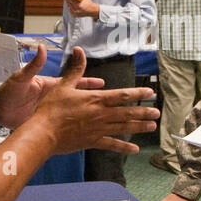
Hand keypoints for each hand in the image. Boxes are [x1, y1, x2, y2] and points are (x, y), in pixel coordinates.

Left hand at [0, 44, 104, 129]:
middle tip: (108, 100)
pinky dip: (73, 127)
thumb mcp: (21, 78)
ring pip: (72, 112)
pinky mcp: (45, 122)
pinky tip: (82, 131)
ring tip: (101, 118)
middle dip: (92, 99)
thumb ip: (33, 65)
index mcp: (49, 85)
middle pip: (76, 98)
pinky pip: (63, 124)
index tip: (101, 82)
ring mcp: (50, 110)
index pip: (73, 82)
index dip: (87, 82)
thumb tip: (42, 47)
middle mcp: (52, 98)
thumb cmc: (7, 93)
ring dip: (85, 113)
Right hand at [32, 46, 156, 154]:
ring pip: (124, 128)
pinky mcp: (93, 142)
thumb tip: (79, 50)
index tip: (150, 93)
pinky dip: (124, 147)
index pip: (122, 95)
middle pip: (127, 113)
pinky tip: (135, 149)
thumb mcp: (63, 85)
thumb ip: (75, 69)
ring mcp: (99, 129)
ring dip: (139, 127)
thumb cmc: (51, 109)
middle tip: (157, 113)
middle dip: (144, 112)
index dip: (138, 93)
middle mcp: (101, 115)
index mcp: (96, 99)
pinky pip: (112, 145)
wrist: (43, 133)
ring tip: (152, 127)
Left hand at [61, 0, 99, 18]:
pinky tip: (70, 2)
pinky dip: (70, 5)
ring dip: (67, 0)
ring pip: (68, 5)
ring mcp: (75, 13)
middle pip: (68, 1)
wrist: (92, 11)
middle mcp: (76, 10)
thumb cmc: (89, 3)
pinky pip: (70, 8)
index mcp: (79, 5)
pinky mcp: (74, 15)